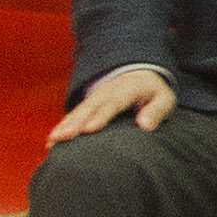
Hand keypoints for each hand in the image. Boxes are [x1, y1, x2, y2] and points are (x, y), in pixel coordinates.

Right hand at [48, 67, 176, 143]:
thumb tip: (145, 126)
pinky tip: (52, 143)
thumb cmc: (154, 92)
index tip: (89, 130)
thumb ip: (157, 111)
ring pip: (77, 112)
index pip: (112, 105)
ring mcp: (94, 98)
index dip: (100, 117)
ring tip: (52, 141)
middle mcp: (106, 93)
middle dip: (74, 123)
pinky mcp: (88, 105)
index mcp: (126, 90)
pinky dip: (62, 127)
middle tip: (62, 137)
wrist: (140, 74)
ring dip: (64, 126)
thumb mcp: (165, 98)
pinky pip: (73, 116)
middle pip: (88, 109)